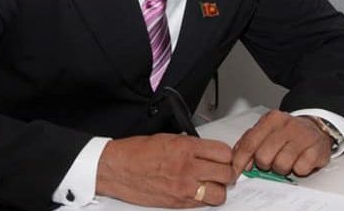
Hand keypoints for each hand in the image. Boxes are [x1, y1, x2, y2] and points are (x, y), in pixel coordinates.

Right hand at [96, 133, 235, 207]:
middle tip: (220, 171)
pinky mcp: (177, 203)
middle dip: (226, 172)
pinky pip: (202, 204)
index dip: (226, 155)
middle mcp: (187, 168)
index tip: (223, 157)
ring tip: (210, 184)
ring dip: (218, 189)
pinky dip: (204, 199)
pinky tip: (196, 191)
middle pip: (226, 173)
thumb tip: (207, 151)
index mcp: (185, 148)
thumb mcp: (168, 138)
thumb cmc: (136, 152)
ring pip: (219, 194)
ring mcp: (183, 188)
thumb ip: (191, 145)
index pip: (224, 153)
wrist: (116, 169)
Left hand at [230, 110, 331, 181]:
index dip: (240, 161)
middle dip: (265, 164)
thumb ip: (249, 143)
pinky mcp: (317, 148)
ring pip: (281, 165)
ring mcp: (303, 136)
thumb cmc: (288, 133)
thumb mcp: (266, 131)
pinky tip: (300, 160)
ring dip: (283, 168)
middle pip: (263, 157)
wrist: (317, 127)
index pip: (249, 143)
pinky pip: (300, 169)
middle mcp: (286, 125)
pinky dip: (299, 169)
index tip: (235, 173)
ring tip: (287, 160)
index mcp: (270, 119)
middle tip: (272, 161)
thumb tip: (236, 161)